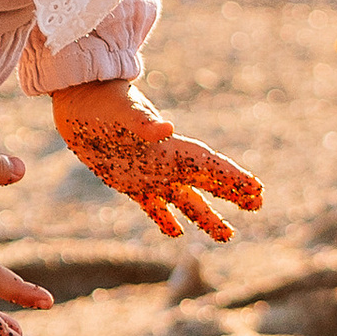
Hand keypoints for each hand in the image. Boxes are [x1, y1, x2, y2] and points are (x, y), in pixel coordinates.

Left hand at [49, 84, 262, 243]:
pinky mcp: (129, 183)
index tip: (257, 190)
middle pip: (207, 182)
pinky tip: (176, 233)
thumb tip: (167, 126)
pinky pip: (152, 206)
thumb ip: (143, 123)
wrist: (79, 99)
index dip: (234, 178)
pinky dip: (165, 219)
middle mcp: (166, 162)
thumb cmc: (103, 100)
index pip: (211, 165)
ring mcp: (150, 174)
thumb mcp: (123, 111)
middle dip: (232, 194)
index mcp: (171, 146)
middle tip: (257, 206)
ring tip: (226, 236)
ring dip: (206, 217)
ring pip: (185, 200)